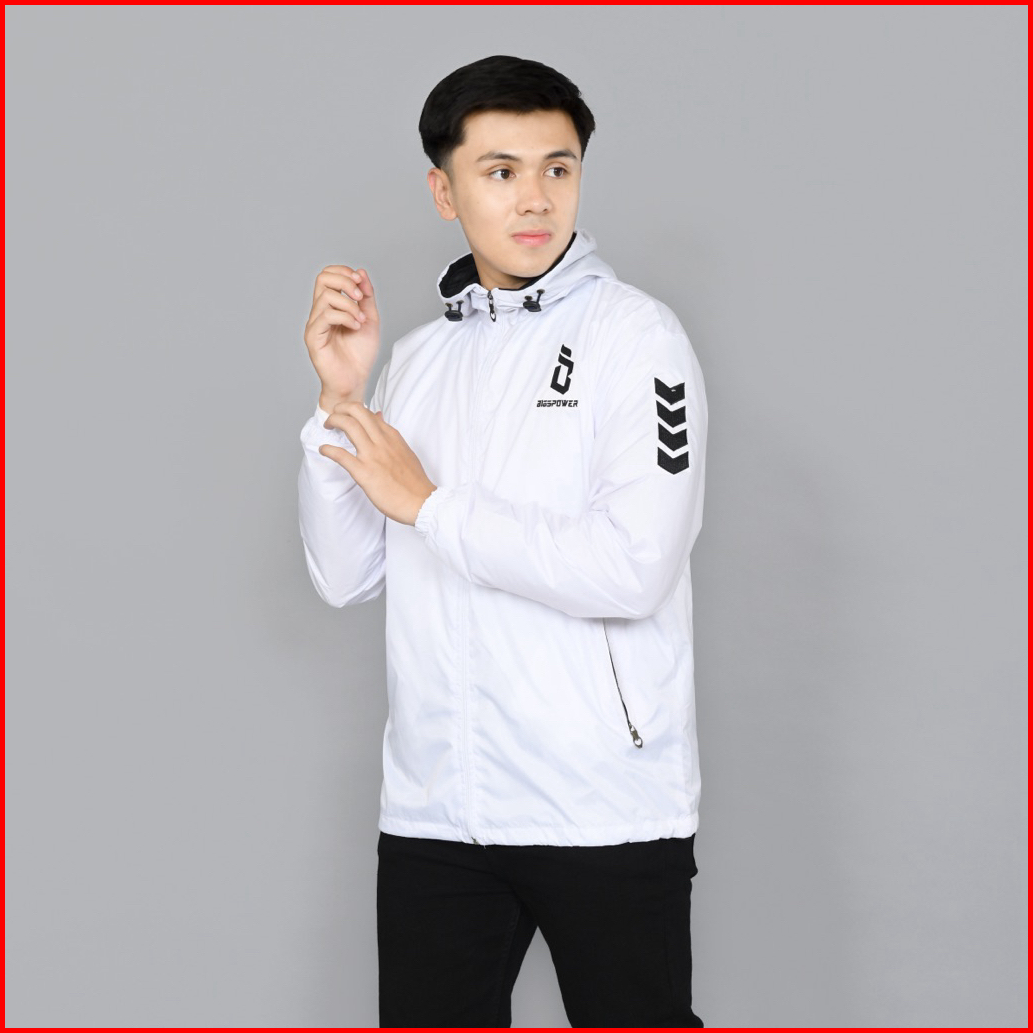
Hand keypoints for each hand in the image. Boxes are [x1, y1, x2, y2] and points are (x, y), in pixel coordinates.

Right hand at [303, 264, 380, 407]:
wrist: (355, 381)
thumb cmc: (360, 355)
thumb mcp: (370, 320)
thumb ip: (366, 297)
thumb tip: (361, 273)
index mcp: (331, 307)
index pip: (327, 276)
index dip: (343, 272)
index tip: (360, 281)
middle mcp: (319, 313)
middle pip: (322, 278)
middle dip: (344, 281)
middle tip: (360, 296)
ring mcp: (314, 324)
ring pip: (326, 297)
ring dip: (349, 304)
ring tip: (360, 320)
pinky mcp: (313, 337)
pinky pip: (325, 316)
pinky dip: (345, 317)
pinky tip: (355, 327)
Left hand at [319, 403, 436, 525]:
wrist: (421, 502)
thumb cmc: (414, 481)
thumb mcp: (404, 451)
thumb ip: (390, 435)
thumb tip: (379, 416)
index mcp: (392, 436)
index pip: (369, 413)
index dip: (354, 411)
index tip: (347, 416)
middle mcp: (382, 442)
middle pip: (357, 411)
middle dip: (341, 408)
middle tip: (334, 416)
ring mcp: (372, 456)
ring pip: (349, 426)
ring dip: (334, 421)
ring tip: (328, 426)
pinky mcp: (364, 473)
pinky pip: (341, 455)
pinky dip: (328, 449)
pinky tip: (323, 449)